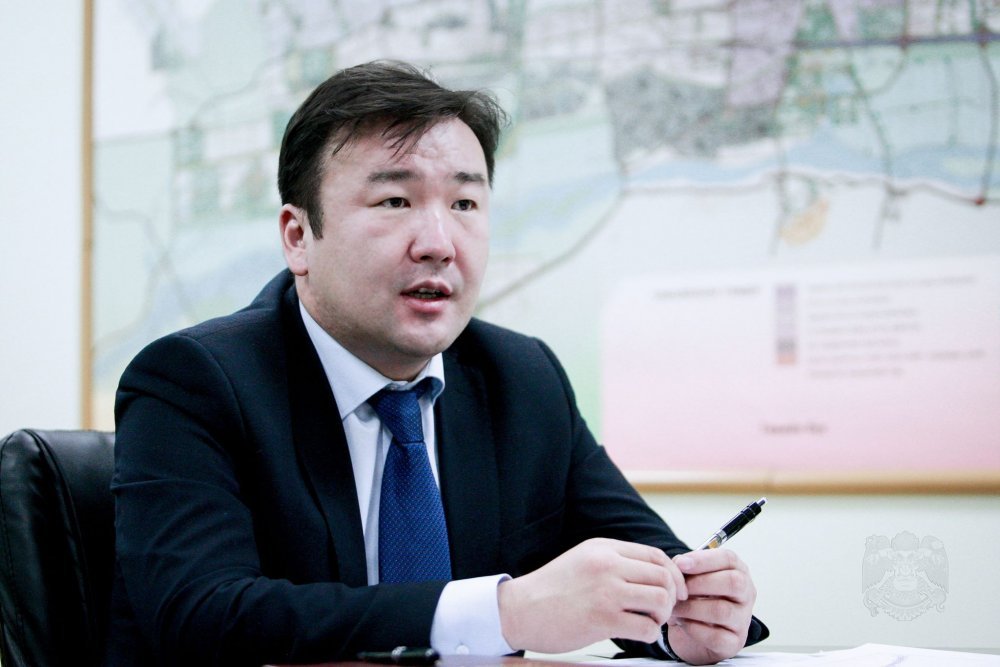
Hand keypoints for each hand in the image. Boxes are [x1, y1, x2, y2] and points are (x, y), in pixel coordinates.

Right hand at [497, 538, 685, 652]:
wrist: (520, 610)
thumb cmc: (551, 589)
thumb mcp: (583, 560)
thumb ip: (614, 561)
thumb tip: (652, 572)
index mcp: (604, 549)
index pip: (655, 556)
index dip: (673, 574)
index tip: (675, 589)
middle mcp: (607, 566)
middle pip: (663, 577)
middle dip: (672, 596)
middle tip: (665, 610)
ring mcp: (606, 592)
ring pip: (660, 601)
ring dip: (661, 615)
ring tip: (650, 621)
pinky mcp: (603, 619)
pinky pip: (646, 627)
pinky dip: (649, 633)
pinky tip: (638, 633)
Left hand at [665, 549, 755, 664]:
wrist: (692, 633)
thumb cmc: (693, 599)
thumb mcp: (690, 579)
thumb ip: (685, 569)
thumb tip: (678, 565)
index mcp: (737, 571)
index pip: (729, 559)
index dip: (703, 560)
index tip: (680, 564)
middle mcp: (746, 594)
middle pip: (733, 582)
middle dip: (700, 583)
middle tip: (679, 589)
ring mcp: (742, 620)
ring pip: (722, 610)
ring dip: (692, 608)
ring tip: (675, 608)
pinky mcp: (734, 643)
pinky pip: (717, 636)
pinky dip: (694, 629)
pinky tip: (682, 623)